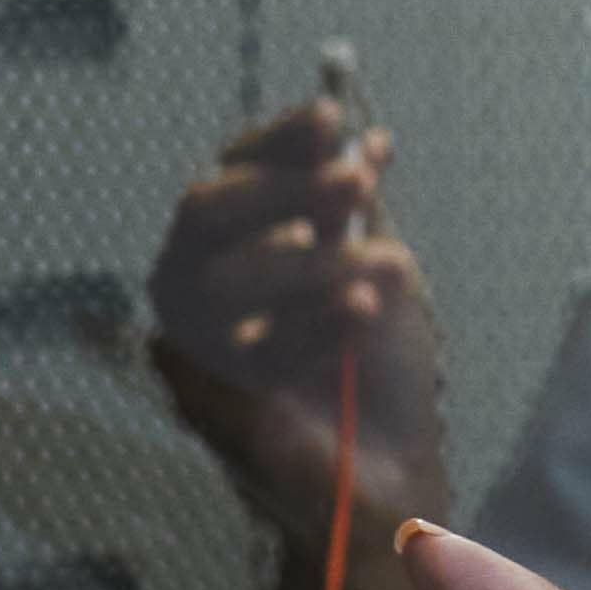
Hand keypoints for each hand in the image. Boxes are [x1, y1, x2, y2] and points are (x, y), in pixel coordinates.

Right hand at [145, 91, 458, 589]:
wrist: (396, 473)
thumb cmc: (379, 374)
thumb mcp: (377, 271)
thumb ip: (362, 216)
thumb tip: (365, 138)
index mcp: (228, 248)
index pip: (229, 172)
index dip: (273, 141)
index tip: (332, 116)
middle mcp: (194, 292)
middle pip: (201, 215)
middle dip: (283, 191)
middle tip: (357, 184)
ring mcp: (195, 352)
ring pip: (217, 285)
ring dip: (308, 266)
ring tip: (385, 270)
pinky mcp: (216, 409)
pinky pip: (245, 357)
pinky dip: (310, 329)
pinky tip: (361, 313)